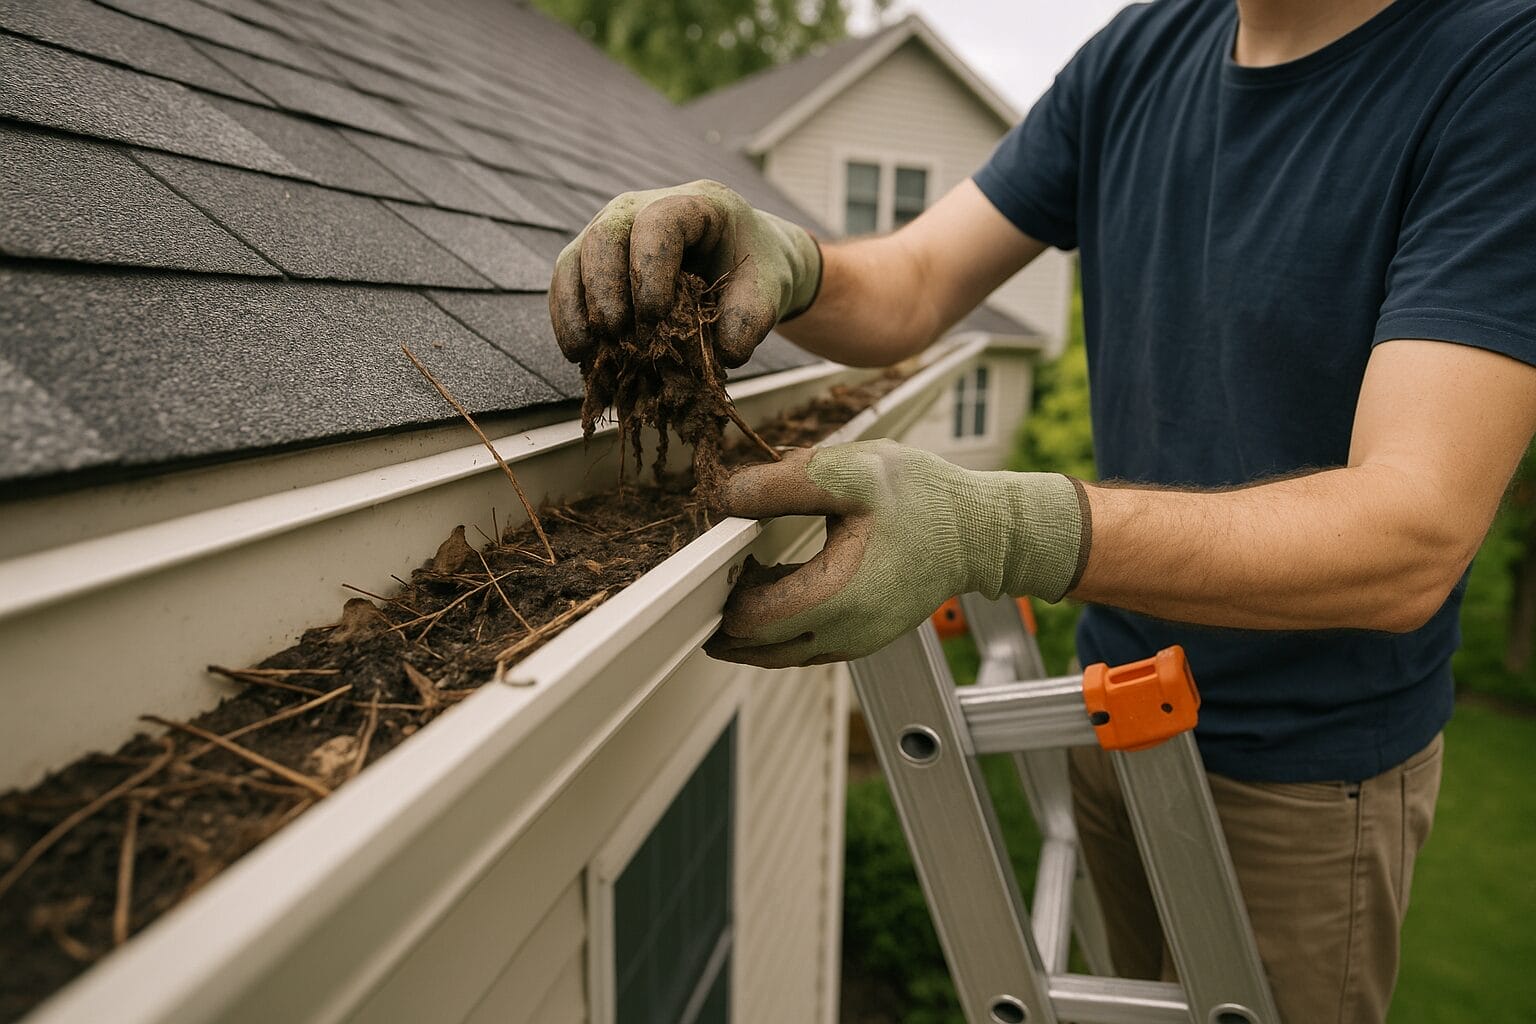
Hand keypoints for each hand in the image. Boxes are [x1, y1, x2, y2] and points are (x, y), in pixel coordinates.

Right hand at [548, 179, 821, 367]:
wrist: (742, 263)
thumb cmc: (754, 271)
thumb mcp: (768, 290)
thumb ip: (753, 318)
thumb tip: (726, 354)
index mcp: (693, 204)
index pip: (658, 223)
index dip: (650, 268)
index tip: (657, 315)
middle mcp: (641, 208)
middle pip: (605, 236)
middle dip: (605, 288)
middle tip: (616, 334)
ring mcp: (612, 232)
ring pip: (576, 257)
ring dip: (578, 307)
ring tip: (589, 351)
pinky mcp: (593, 260)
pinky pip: (566, 281)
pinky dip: (567, 316)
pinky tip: (579, 352)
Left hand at [704, 439, 1087, 667]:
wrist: (985, 532)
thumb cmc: (925, 500)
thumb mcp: (849, 471)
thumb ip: (781, 483)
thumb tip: (727, 498)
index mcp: (835, 599)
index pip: (748, 620)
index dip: (720, 589)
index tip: (716, 553)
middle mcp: (843, 635)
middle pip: (756, 650)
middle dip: (727, 616)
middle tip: (715, 572)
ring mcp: (855, 644)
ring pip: (779, 654)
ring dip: (752, 625)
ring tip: (741, 576)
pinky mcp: (864, 639)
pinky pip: (805, 646)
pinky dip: (780, 626)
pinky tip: (775, 585)